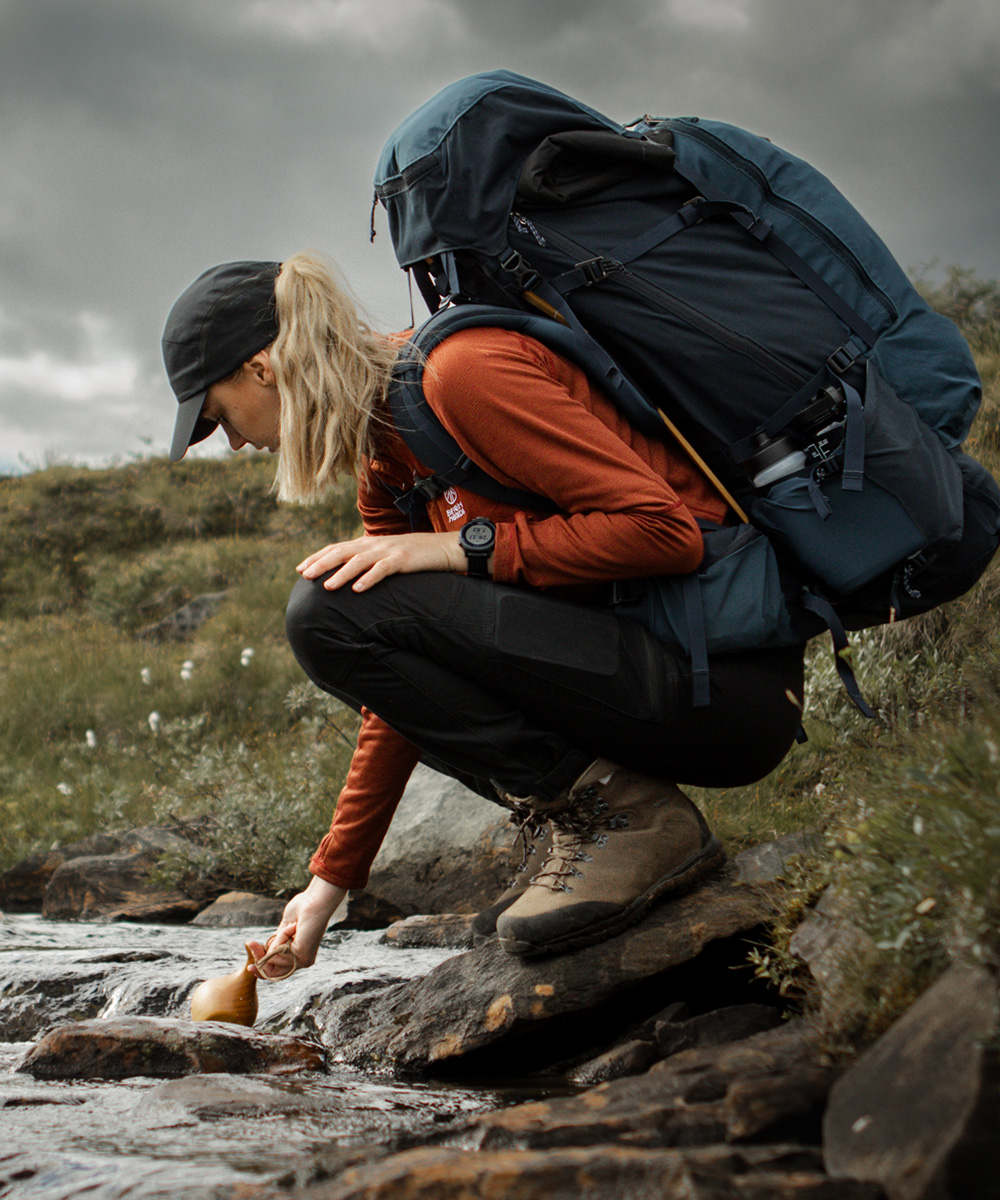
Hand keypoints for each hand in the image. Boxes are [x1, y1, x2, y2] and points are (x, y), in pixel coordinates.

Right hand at [247, 876, 345, 978]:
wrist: (315, 901)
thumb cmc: (302, 910)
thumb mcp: (284, 929)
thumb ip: (275, 943)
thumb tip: (261, 952)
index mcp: (300, 955)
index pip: (278, 971)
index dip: (262, 970)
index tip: (249, 966)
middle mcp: (303, 961)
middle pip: (273, 972)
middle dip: (260, 958)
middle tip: (250, 943)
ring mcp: (303, 961)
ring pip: (273, 959)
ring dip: (277, 939)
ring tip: (291, 925)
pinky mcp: (302, 957)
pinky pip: (278, 952)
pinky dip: (281, 936)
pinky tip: (293, 927)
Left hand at [297, 532, 464, 591]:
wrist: (444, 549)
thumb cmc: (415, 556)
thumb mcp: (388, 557)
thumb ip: (370, 562)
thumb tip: (350, 577)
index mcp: (369, 544)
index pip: (337, 548)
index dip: (318, 557)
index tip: (301, 569)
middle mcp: (375, 545)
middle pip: (342, 552)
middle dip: (321, 563)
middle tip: (305, 576)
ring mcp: (388, 551)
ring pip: (359, 561)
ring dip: (341, 573)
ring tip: (326, 587)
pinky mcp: (403, 560)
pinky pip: (383, 569)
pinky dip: (369, 579)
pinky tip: (357, 589)